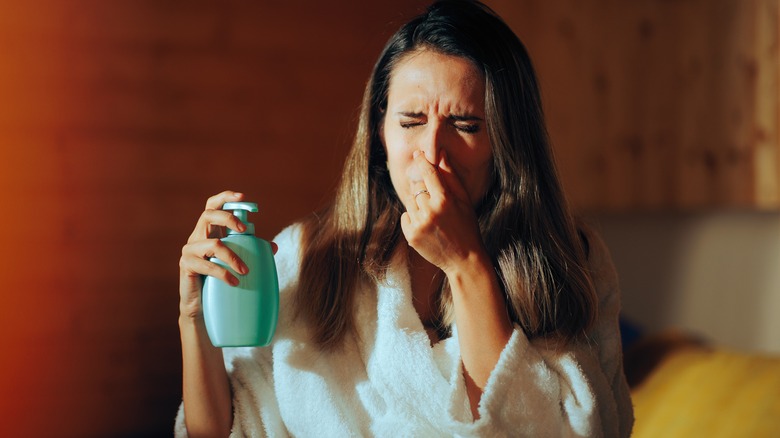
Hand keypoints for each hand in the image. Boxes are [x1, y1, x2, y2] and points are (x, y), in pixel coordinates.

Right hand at [179, 191, 274, 319]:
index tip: (244, 198)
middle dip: (227, 218)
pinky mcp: (186, 266)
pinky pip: (206, 265)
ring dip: (232, 256)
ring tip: (246, 270)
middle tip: (244, 229)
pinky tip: (234, 282)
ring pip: (212, 244)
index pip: (213, 206)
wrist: (201, 307)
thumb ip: (252, 252)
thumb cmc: (220, 280)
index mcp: (209, 232)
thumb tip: (273, 246)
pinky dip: (223, 273)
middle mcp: (197, 237)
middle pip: (208, 215)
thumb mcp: (236, 262)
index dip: (226, 198)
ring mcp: (189, 251)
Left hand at [399, 151, 486, 273]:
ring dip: (419, 205)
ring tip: (434, 217)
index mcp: (445, 200)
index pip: (428, 173)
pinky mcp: (411, 235)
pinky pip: (405, 216)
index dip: (422, 161)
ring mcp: (419, 224)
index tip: (417, 154)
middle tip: (436, 202)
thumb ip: (451, 176)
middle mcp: (430, 211)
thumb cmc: (467, 226)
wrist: (464, 259)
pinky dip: (413, 218)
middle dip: (424, 190)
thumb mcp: (464, 200)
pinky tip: (428, 227)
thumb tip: (441, 154)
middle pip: (417, 187)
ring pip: (410, 201)